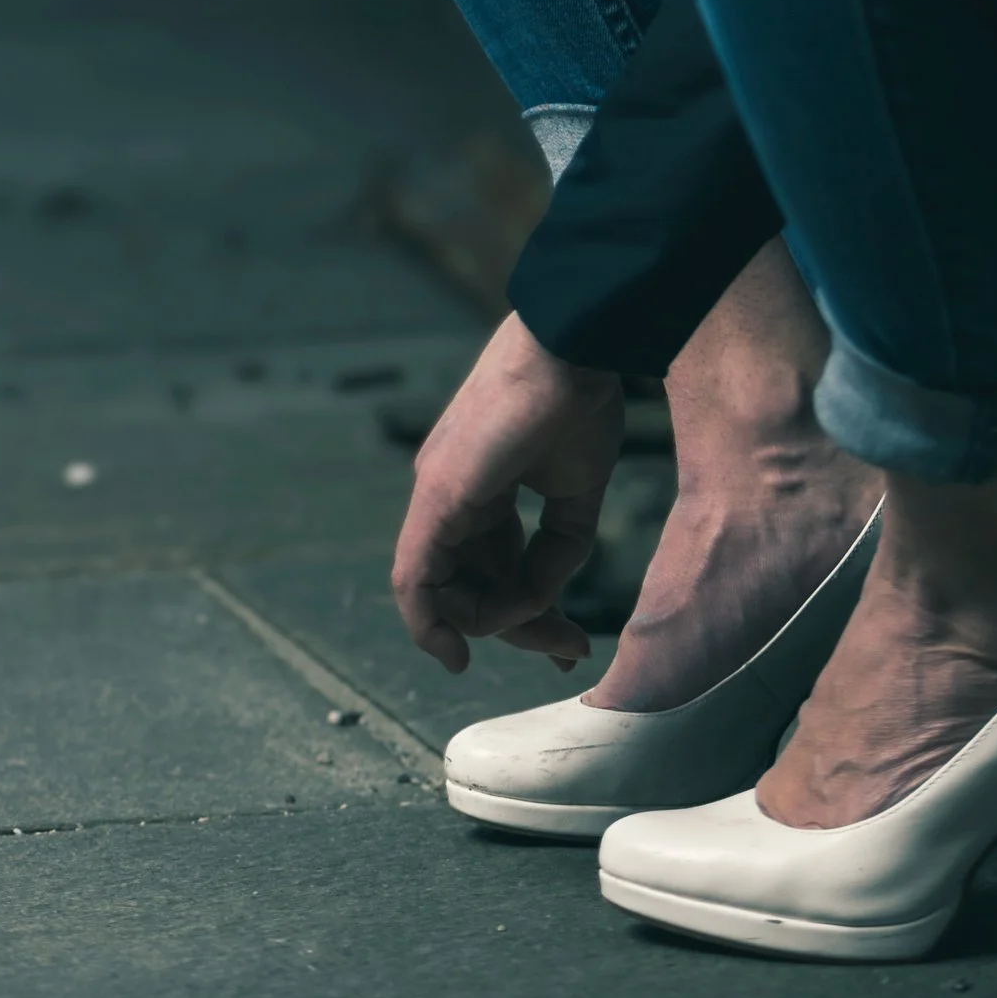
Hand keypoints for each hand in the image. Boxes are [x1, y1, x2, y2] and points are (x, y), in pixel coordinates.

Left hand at [390, 313, 626, 673]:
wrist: (574, 346)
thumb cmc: (580, 400)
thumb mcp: (577, 491)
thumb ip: (559, 548)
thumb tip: (544, 598)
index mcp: (479, 492)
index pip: (489, 569)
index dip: (522, 612)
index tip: (567, 641)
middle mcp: (448, 499)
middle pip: (468, 586)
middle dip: (518, 627)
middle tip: (569, 651)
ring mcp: (436, 498)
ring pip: (439, 593)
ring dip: (494, 627)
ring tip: (555, 638)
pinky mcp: (435, 499)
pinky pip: (416, 579)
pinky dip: (431, 621)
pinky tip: (460, 648)